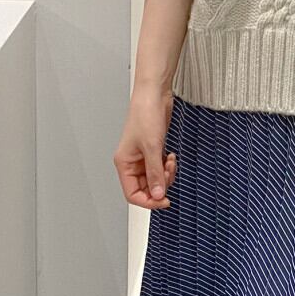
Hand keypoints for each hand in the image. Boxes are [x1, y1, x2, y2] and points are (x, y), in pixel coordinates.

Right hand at [113, 85, 176, 208]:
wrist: (154, 94)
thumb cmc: (145, 114)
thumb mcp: (152, 147)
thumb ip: (155, 173)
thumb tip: (158, 195)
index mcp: (124, 163)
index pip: (132, 194)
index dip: (148, 201)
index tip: (164, 201)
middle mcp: (132, 161)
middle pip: (145, 187)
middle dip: (159, 185)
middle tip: (168, 175)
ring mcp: (143, 155)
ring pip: (154, 177)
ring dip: (165, 174)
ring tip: (170, 162)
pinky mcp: (153, 148)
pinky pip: (160, 166)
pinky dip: (167, 166)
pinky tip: (170, 156)